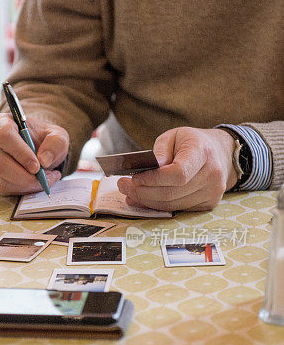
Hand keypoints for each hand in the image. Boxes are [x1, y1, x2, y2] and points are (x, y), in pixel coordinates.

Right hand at [0, 113, 68, 194]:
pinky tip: (34, 183)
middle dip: (26, 176)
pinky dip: (22, 190)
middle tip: (46, 178)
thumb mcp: (57, 136)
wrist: (35, 149)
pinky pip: (3, 188)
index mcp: (1, 123)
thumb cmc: (43, 139)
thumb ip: (56, 143)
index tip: (37, 166)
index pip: (4, 136)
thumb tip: (44, 160)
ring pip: (2, 179)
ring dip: (27, 184)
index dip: (20, 153)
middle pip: (0, 163)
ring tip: (45, 179)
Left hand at [117, 127, 237, 211]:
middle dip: (143, 192)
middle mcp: (212, 175)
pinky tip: (144, 199)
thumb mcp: (174, 136)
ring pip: (172, 204)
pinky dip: (158, 206)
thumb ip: (160, 151)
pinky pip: (178, 209)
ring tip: (129, 193)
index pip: (178, 173)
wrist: (221, 153)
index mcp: (203, 152)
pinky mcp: (208, 204)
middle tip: (123, 186)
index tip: (134, 178)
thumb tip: (148, 170)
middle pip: (172, 192)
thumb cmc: (192, 143)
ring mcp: (212, 192)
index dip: (154, 179)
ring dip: (147, 201)